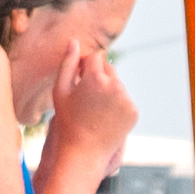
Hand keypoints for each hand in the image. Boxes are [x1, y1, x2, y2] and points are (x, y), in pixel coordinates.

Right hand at [50, 54, 141, 175]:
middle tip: (87, 97)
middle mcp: (114, 85)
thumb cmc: (67, 121)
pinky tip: (105, 117)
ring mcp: (126, 99)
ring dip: (109, 90)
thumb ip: (68, 63)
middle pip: (109, 68)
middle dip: (99, 77)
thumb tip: (74, 41)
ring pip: (118, 84)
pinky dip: (117, 104)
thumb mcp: (60, 90)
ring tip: (95, 110)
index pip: (95, 56)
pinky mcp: (134, 111)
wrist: (83, 152)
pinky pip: (125, 99)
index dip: (86, 67)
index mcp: (95, 77)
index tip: (79, 81)